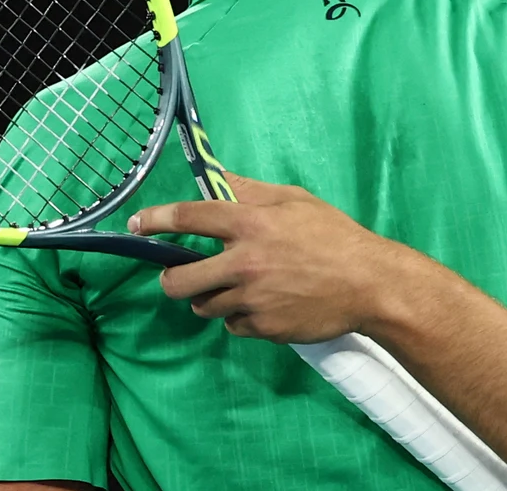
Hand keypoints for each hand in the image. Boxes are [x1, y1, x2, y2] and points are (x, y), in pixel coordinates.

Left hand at [128, 174, 417, 343]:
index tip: (137, 225)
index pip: (189, 218)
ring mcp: (251, 299)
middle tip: (181, 277)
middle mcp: (244, 262)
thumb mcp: (295, 201)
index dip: (156, 220)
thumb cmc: (334, 236)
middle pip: (179, 281)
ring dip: (213, 298)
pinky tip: (264, 305)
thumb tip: (217, 179)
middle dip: (172, 280)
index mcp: (250, 223)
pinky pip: (233, 326)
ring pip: (205, 306)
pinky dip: (241, 318)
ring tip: (239, 289)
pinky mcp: (263, 328)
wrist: (370, 285)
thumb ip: (251, 191)